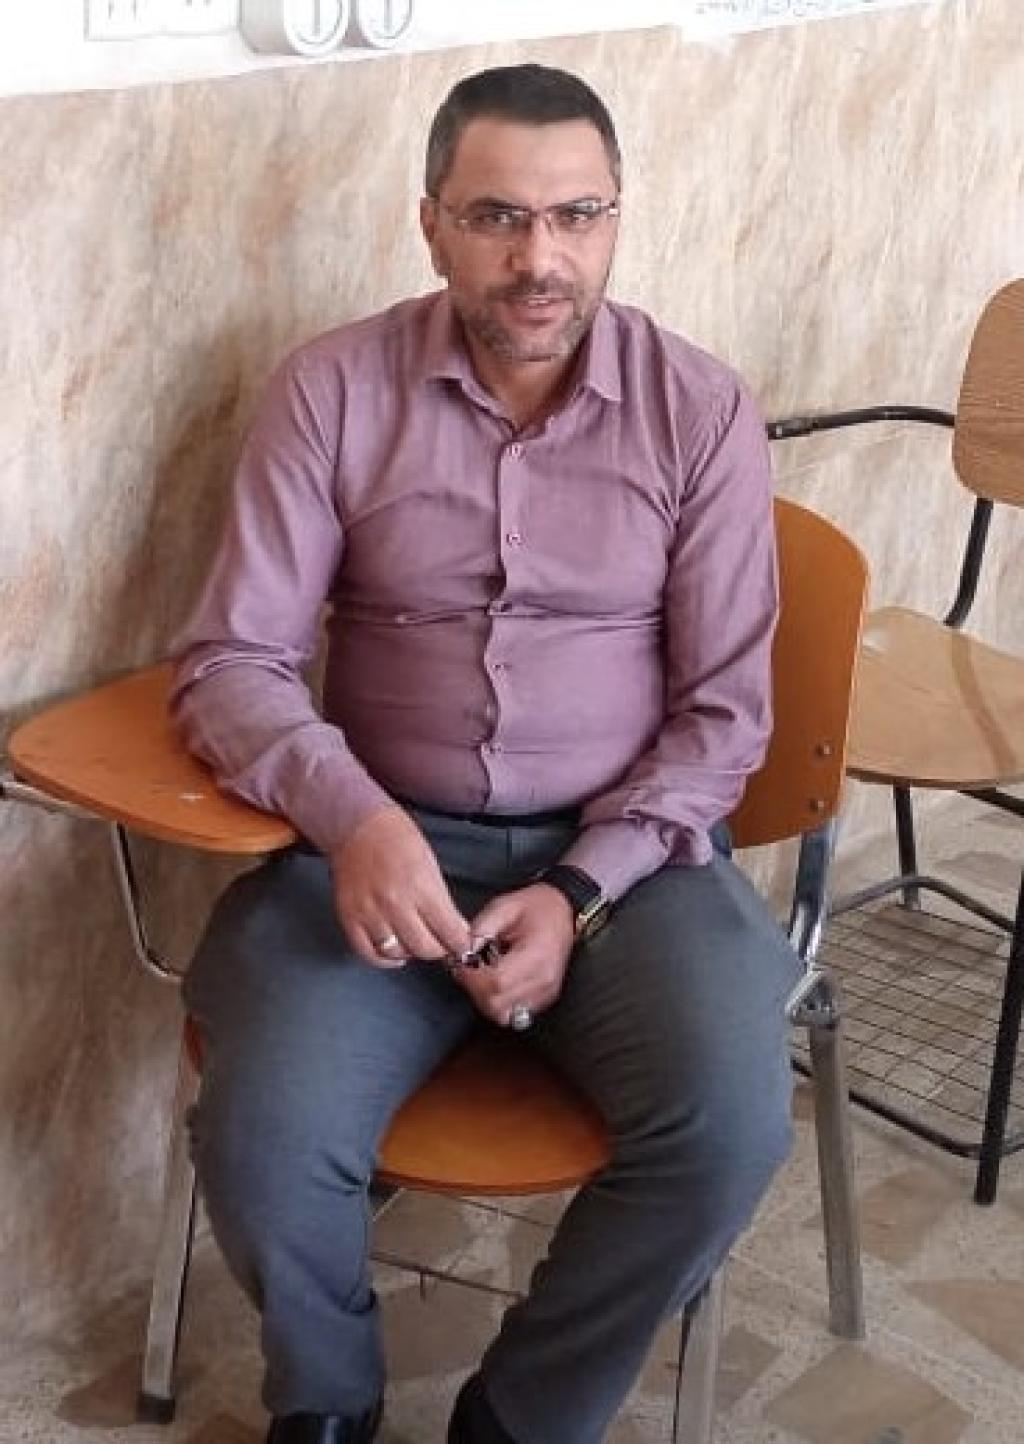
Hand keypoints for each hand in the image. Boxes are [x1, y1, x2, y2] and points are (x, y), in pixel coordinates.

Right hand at [330, 804, 471, 966]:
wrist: (358, 825)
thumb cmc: (398, 838)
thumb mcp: (430, 864)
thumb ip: (441, 900)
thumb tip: (456, 930)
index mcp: (421, 887)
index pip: (449, 932)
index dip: (460, 944)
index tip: (463, 945)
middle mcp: (395, 903)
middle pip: (425, 948)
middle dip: (439, 950)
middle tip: (441, 943)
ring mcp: (370, 912)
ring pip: (397, 953)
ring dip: (411, 951)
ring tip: (416, 942)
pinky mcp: (349, 918)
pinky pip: (368, 953)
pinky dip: (383, 958)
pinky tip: (393, 951)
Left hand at [454, 884, 574, 1026]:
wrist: (563, 912)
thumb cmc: (537, 907)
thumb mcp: (504, 906)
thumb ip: (481, 929)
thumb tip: (461, 952)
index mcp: (537, 955)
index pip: (497, 982)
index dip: (472, 976)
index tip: (461, 962)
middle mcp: (544, 980)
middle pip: (497, 1004)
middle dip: (474, 989)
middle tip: (467, 968)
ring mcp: (545, 993)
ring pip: (502, 1014)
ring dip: (484, 997)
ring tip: (481, 973)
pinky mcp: (543, 999)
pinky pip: (512, 1013)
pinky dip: (497, 1001)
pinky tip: (495, 980)